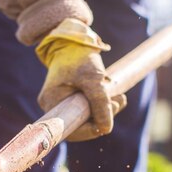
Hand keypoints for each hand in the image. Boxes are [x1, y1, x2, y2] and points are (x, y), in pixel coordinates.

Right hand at [36, 19, 126, 140]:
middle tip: (118, 103)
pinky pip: (87, 108)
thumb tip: (106, 129)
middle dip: (101, 117)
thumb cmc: (80, 56)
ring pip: (85, 116)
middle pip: (79, 123)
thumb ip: (100, 103)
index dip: (89, 131)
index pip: (69, 128)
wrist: (75, 39)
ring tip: (120, 98)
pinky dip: (101, 105)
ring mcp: (61, 101)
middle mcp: (52, 105)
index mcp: (51, 101)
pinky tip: (114, 97)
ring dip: (105, 110)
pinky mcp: (70, 97)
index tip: (106, 124)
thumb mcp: (93, 78)